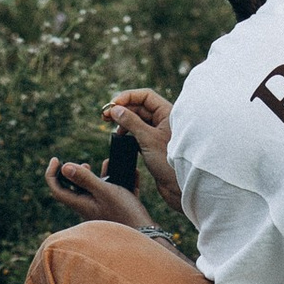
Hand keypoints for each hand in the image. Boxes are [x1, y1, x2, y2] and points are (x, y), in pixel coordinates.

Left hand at [43, 154, 150, 232]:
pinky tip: (131, 173)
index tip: (56, 159)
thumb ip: (85, 179)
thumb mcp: (104, 191)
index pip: (57, 189)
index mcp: (81, 204)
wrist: (146, 235)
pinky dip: (119, 182)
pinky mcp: (116, 211)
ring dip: (100, 176)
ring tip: (109, 164)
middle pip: (75, 190)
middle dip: (77, 174)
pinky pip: (114, 194)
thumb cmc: (124, 214)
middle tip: (85, 164)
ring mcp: (102, 210)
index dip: (52, 173)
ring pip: (95, 191)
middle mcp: (89, 208)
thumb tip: (64, 167)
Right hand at [105, 88, 175, 202]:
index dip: (128, 97)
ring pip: (138, 120)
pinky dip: (128, 133)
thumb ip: (131, 122)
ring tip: (112, 128)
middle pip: (140, 107)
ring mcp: (159, 132)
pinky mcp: (154, 144)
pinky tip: (120, 137)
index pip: (146, 96)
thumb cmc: (169, 162)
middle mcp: (164, 120)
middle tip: (105, 115)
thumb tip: (115, 109)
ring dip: (124, 121)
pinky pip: (138, 132)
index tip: (112, 104)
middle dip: (122, 109)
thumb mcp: (147, 139)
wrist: (179, 188)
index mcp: (168, 113)